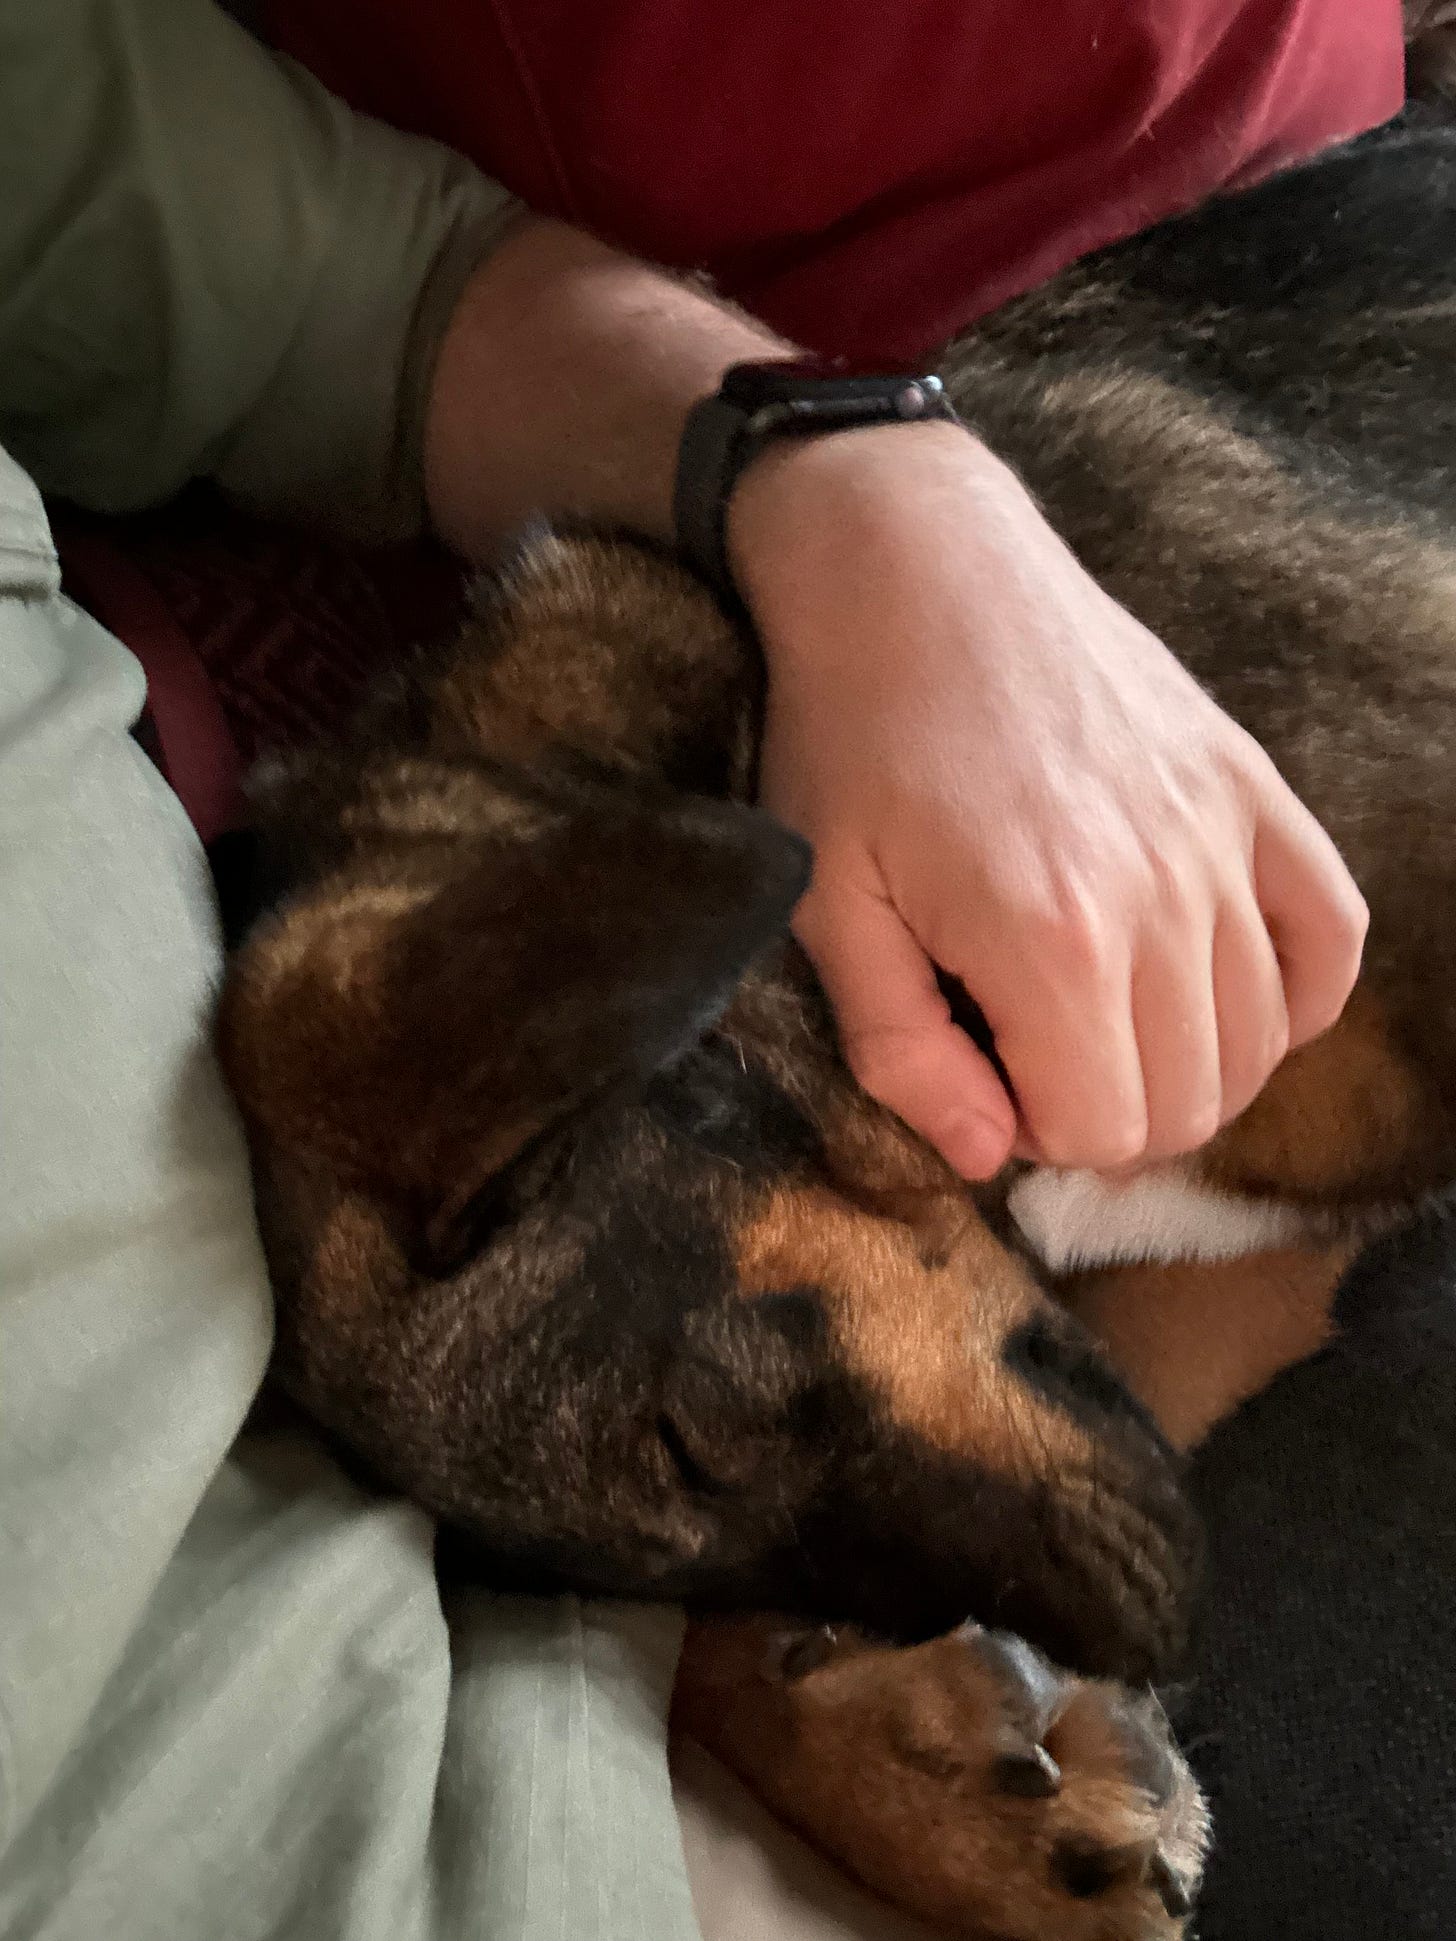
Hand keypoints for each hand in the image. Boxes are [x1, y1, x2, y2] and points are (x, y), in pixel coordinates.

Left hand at [729, 422, 1368, 1178]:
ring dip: (1189, 1067)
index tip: (986, 1074)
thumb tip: (987, 1155)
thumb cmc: (851, 736)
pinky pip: (1332, 932)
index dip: (1037, 1132)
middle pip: (1190, 1101)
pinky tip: (1226, 994)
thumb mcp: (826, 905)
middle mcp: (1161, 897)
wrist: (917, 570)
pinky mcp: (1251, 784)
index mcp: (1047, 940)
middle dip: (1109, 1116)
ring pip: (1261, 1038)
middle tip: (1036, 1057)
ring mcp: (1221, 836)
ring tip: (1107, 1023)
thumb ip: (902, 1052)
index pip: (1102, 1129)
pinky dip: (1296, 992)